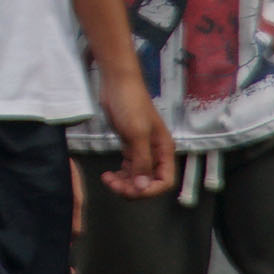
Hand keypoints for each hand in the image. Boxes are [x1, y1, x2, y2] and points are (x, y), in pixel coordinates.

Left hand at [95, 81, 177, 198]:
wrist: (117, 83)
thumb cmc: (130, 103)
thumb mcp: (137, 133)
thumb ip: (141, 161)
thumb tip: (143, 188)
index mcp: (163, 149)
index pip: (164, 180)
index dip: (150, 190)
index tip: (132, 190)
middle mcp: (155, 152)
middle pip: (149, 182)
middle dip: (133, 188)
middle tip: (115, 185)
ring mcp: (142, 149)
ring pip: (137, 177)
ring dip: (123, 183)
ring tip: (108, 180)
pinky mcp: (129, 145)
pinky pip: (128, 168)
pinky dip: (119, 175)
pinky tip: (108, 174)